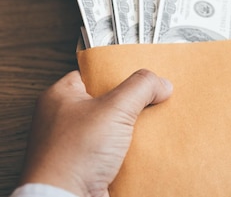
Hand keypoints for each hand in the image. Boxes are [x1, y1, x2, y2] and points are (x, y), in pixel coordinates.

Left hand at [20, 69, 172, 196]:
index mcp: (59, 97)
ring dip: (131, 130)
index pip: (94, 75)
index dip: (118, 74)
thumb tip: (160, 83)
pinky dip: (127, 151)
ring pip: (111, 128)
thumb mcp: (114, 108)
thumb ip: (141, 87)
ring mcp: (72, 144)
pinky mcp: (84, 166)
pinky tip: (142, 149)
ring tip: (150, 126)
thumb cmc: (72, 155)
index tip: (140, 76)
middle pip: (107, 101)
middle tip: (150, 101)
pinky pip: (111, 151)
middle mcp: (62, 119)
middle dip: (131, 104)